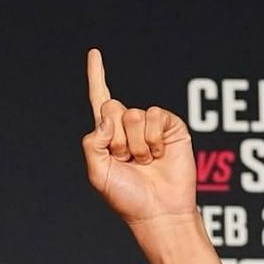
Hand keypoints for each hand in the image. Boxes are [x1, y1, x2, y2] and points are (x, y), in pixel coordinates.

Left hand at [83, 48, 195, 224]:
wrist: (157, 210)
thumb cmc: (125, 196)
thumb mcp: (97, 173)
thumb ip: (92, 143)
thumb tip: (107, 116)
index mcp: (106, 135)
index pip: (100, 100)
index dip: (97, 76)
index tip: (94, 52)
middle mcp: (127, 126)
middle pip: (112, 107)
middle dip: (115, 137)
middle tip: (125, 160)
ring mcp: (150, 126)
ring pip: (133, 114)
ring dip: (135, 143)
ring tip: (143, 162)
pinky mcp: (171, 126)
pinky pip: (155, 115)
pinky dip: (152, 138)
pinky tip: (157, 155)